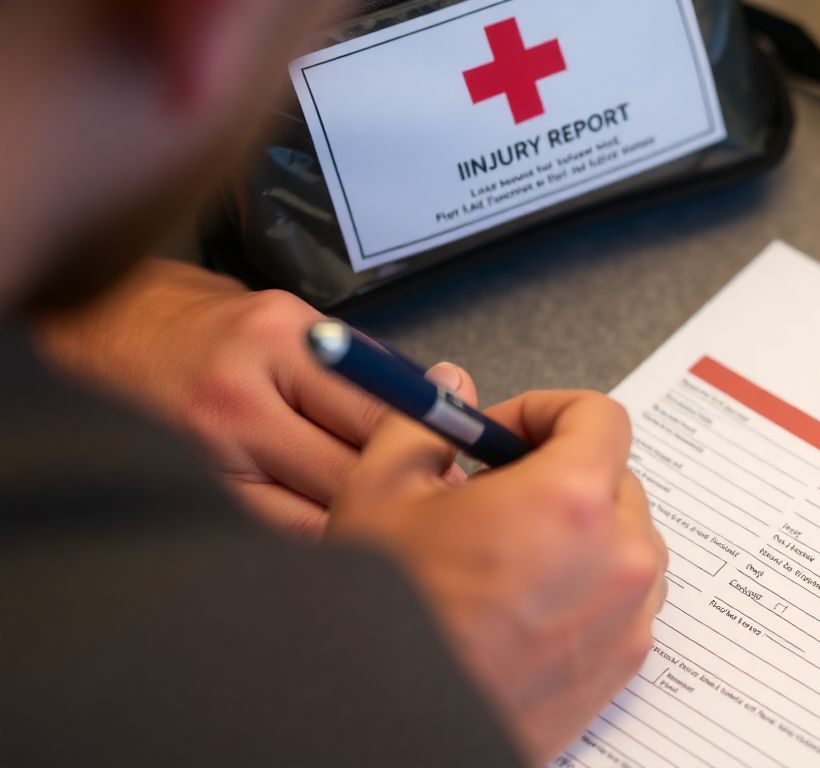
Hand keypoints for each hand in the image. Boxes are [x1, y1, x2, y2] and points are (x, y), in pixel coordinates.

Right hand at [34, 258, 478, 536]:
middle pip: (353, 467)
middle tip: (446, 505)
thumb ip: (366, 371)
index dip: (431, 444)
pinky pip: (280, 530)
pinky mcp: (199, 488)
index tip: (465, 463)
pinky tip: (349, 534)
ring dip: (371, 522)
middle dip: (407, 491)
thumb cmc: (217, 330)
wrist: (115, 333)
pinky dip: (323, 536)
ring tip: (405, 525)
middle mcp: (244, 395)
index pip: (380, 409)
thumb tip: (443, 411)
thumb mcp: (298, 326)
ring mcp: (213, 450)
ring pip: (320, 510)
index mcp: (283, 341)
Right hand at [329, 390, 668, 764]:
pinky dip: (589, 586)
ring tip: (509, 553)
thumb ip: (422, 426)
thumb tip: (446, 392)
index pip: (600, 416)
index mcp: (568, 500)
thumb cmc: (393, 622)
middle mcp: (617, 556)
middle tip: (497, 492)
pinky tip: (527, 600)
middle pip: (616, 477)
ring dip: (580, 530)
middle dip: (559, 472)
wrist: (397, 723)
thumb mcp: (380, 498)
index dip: (548, 412)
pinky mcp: (624, 665)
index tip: (509, 433)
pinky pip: (625, 598)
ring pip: (625, 539)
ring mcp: (629, 616)